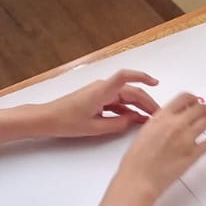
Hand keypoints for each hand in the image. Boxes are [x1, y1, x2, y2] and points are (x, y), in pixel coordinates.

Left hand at [39, 70, 161, 138]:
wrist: (47, 119)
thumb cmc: (66, 122)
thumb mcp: (95, 128)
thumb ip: (118, 124)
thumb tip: (134, 120)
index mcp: (102, 91)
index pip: (125, 77)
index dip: (142, 77)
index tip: (156, 83)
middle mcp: (103, 88)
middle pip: (131, 90)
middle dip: (146, 101)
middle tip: (159, 114)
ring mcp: (100, 92)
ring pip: (125, 96)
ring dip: (138, 106)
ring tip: (151, 118)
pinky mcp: (97, 98)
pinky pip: (117, 101)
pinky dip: (127, 109)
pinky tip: (135, 119)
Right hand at [113, 92, 205, 201]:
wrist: (139, 178)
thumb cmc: (137, 160)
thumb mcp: (145, 131)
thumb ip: (160, 122)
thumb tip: (169, 120)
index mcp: (162, 117)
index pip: (184, 98)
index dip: (192, 98)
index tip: (194, 101)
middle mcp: (176, 125)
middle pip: (199, 108)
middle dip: (205, 108)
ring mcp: (186, 139)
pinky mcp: (193, 155)